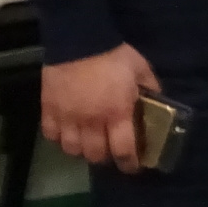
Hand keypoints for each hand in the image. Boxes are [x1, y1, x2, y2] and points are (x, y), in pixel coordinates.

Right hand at [41, 44, 160, 173]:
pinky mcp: (48, 109)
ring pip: (71, 149)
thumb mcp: (142, 69)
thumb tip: (158, 102)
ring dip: (82, 150)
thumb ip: (150, 88)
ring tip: (89, 143)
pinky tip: (68, 132)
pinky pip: (51, 135)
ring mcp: (67, 117)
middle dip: (106, 158)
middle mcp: (91, 121)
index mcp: (116, 113)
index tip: (133, 167)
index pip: (123, 150)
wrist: (78, 39)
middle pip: (95, 155)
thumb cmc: (114, 55)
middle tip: (111, 151)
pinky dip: (60, 139)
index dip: (129, 163)